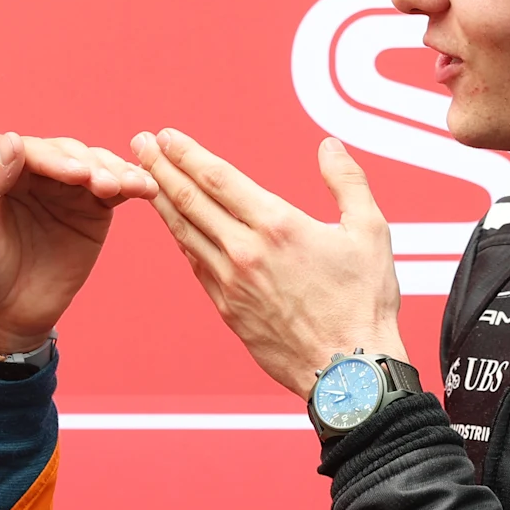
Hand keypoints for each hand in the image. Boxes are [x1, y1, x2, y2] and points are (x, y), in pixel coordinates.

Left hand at [0, 132, 158, 355]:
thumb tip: (13, 141)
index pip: (20, 147)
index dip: (48, 156)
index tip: (72, 175)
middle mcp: (26, 167)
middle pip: (61, 150)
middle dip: (85, 164)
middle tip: (104, 184)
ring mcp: (61, 186)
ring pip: (91, 162)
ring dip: (112, 170)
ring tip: (127, 187)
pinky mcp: (89, 206)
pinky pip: (113, 186)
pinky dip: (131, 183)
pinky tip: (144, 188)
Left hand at [132, 129, 403, 397]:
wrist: (348, 374)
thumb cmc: (364, 304)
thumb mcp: (370, 232)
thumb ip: (347, 182)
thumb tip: (328, 146)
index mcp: (277, 226)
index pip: (218, 178)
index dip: (187, 153)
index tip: (166, 135)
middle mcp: (245, 252)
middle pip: (190, 200)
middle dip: (160, 167)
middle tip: (138, 142)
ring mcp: (231, 282)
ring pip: (184, 232)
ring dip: (160, 200)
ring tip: (141, 175)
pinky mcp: (226, 309)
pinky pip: (194, 263)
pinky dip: (179, 238)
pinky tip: (172, 225)